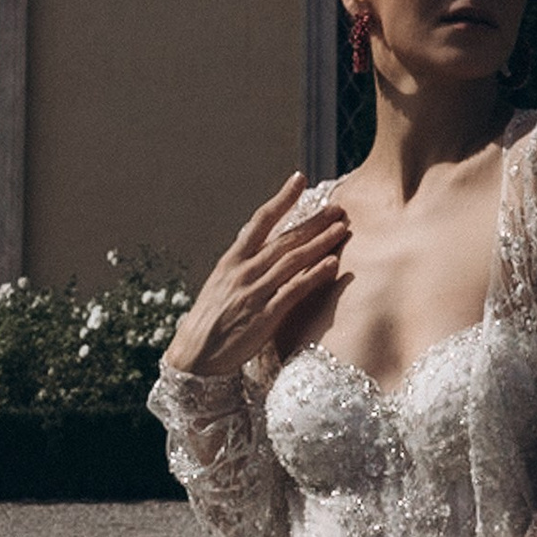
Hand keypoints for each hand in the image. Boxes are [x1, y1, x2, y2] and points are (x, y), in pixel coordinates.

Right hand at [163, 174, 350, 382]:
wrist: (195, 357)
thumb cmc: (209, 322)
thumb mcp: (220, 285)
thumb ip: (242, 267)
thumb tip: (260, 250)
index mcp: (232, 260)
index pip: (260, 221)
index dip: (282, 199)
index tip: (299, 179)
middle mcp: (244, 271)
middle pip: (284, 239)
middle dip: (314, 221)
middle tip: (338, 207)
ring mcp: (254, 293)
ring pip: (292, 260)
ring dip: (320, 243)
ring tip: (342, 229)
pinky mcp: (264, 316)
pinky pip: (293, 291)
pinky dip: (314, 276)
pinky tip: (332, 265)